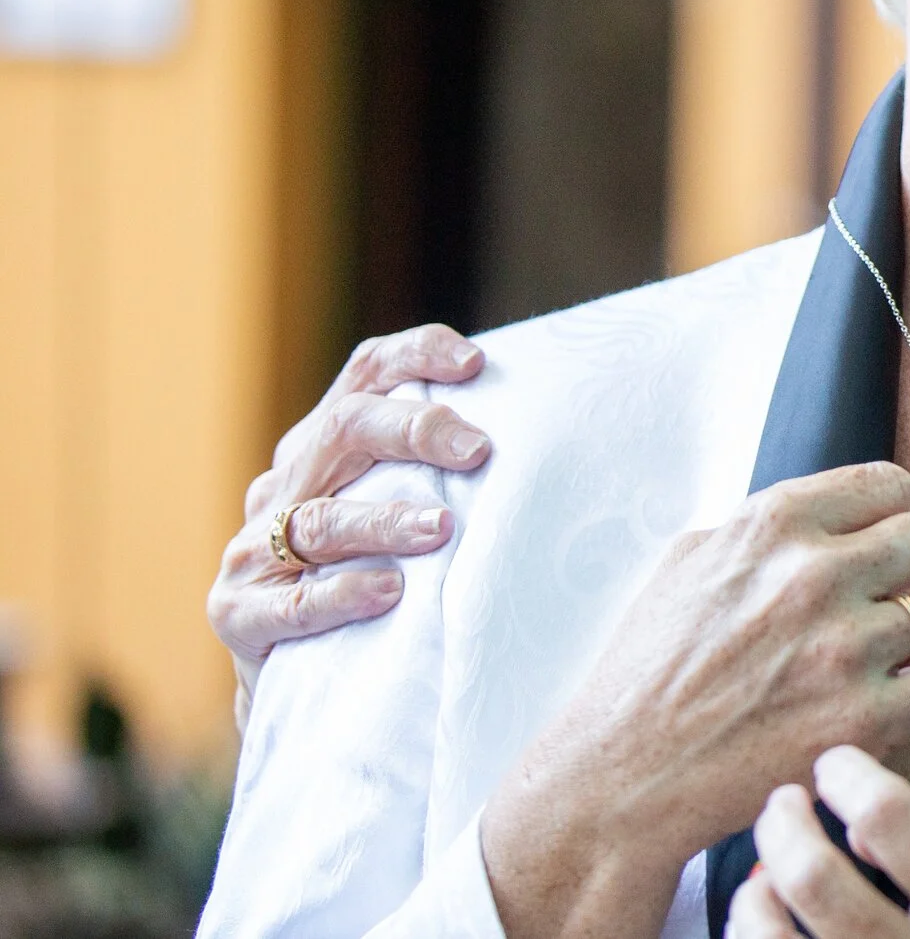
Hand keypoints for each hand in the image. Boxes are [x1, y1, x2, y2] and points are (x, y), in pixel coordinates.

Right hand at [208, 325, 491, 716]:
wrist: (300, 680)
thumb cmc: (377, 579)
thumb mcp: (404, 511)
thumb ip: (446, 475)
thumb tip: (546, 440)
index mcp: (325, 445)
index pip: (366, 373)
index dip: (416, 354)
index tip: (475, 363)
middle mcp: (287, 483)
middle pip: (344, 428)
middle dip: (415, 430)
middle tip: (478, 451)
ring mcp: (253, 548)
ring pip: (322, 519)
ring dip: (385, 520)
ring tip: (441, 529)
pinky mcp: (237, 611)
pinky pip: (293, 602)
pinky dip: (343, 594)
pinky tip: (389, 593)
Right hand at [482, 463, 909, 938]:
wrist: (623, 778)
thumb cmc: (648, 673)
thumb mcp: (689, 563)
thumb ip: (763, 529)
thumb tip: (825, 513)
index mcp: (774, 523)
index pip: (891, 484)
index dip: (895, 517)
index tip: (888, 548)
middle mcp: (815, 574)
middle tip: (908, 598)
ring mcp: (844, 647)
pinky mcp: (864, 719)